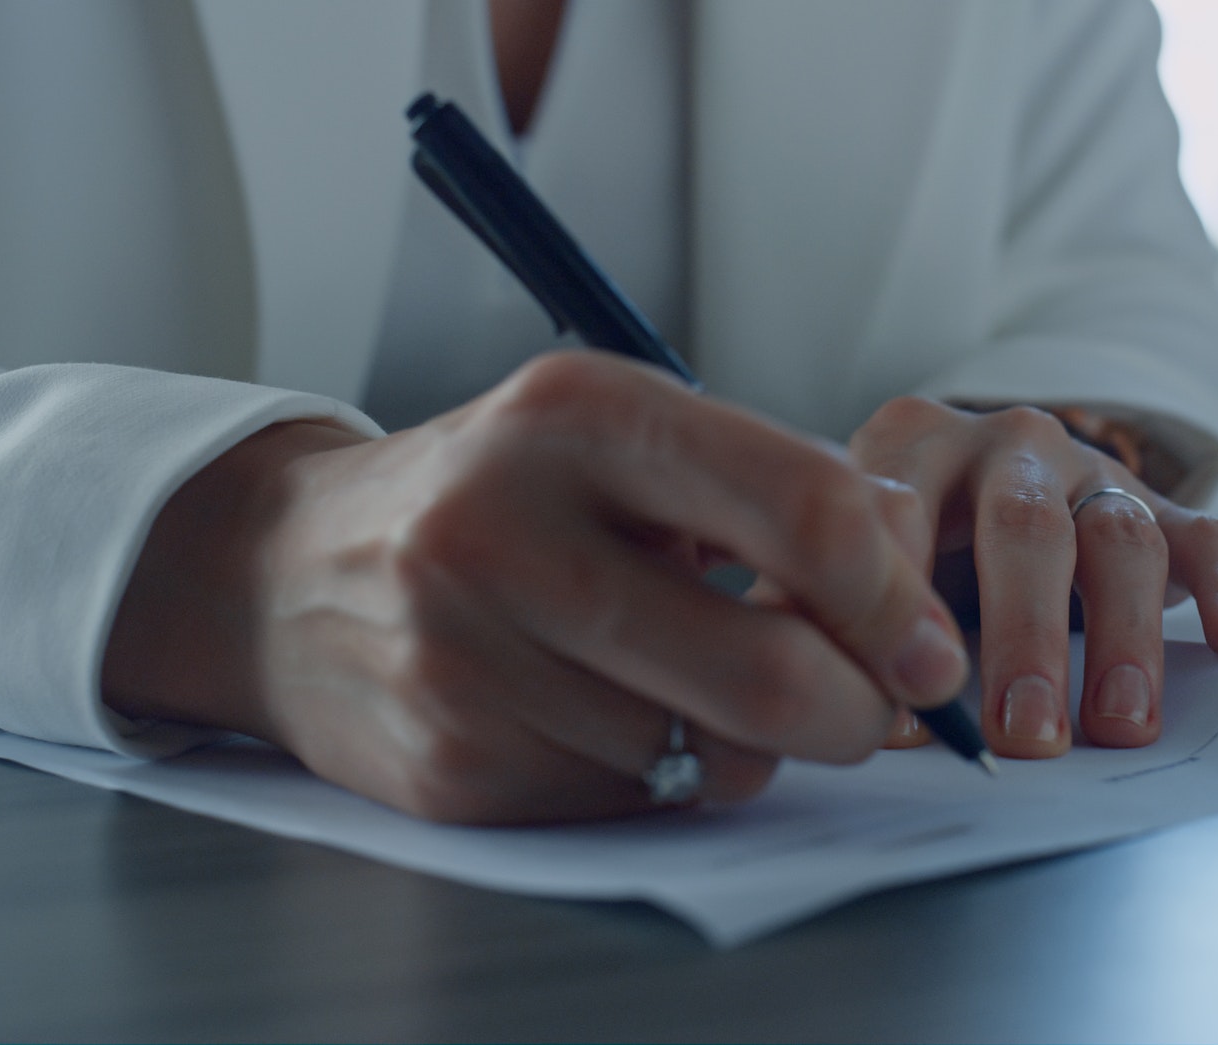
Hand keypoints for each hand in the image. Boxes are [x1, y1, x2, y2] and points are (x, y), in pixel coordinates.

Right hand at [103, 352, 968, 823]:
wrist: (287, 574)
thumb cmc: (501, 495)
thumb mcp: (623, 439)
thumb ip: (770, 489)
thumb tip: (909, 584)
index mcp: (576, 413)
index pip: (801, 510)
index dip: (896, 596)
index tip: (929, 647)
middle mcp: (505, 530)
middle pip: (769, 673)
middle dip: (856, 712)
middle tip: (866, 706)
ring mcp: (464, 660)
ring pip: (712, 759)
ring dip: (749, 744)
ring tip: (692, 682)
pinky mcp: (448, 769)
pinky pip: (635, 804)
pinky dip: (661, 775)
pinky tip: (610, 716)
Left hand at [848, 399, 1217, 758]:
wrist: (977, 482)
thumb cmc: (910, 544)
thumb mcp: (863, 562)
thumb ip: (850, 616)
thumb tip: (867, 715)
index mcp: (913, 446)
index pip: (900, 511)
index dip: (901, 611)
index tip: (910, 706)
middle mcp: (1006, 442)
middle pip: (1024, 528)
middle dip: (1025, 637)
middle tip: (1022, 733)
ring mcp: (1088, 470)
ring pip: (1119, 539)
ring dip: (1122, 637)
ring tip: (1118, 723)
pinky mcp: (1159, 503)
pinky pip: (1205, 534)